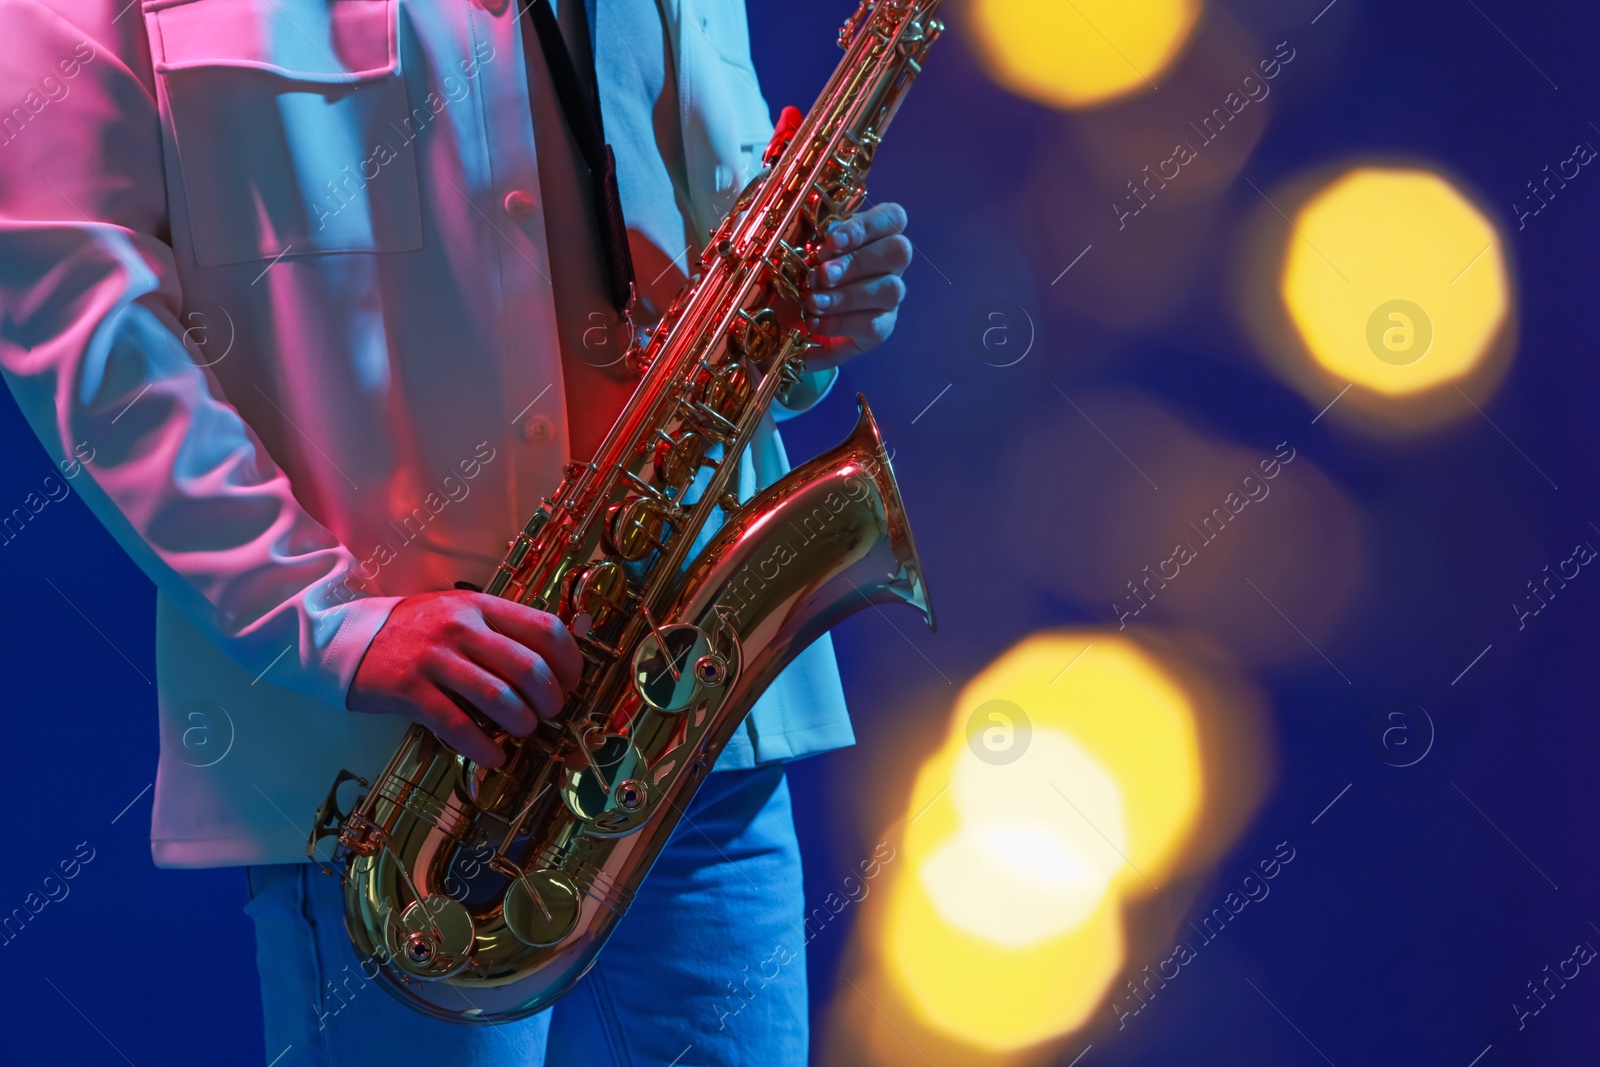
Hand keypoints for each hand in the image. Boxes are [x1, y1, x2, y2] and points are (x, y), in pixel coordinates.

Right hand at [348, 591, 584, 768]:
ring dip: (521, 722)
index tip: (571, 683)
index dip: (568, 661)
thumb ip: (500, 630)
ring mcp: (433, 657)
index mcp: (481, 606)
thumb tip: (553, 666)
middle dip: (549, 698)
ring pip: (498, 696)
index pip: (544, 628)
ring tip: (523, 730)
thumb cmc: (417, 632)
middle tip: (549, 713)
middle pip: (527, 667)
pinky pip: (457, 724)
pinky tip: (493, 756)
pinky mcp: (409, 690)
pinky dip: (483, 747)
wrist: (349, 641)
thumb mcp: (460, 614)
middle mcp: (460, 627)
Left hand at [805, 202, 913, 367]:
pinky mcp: (883, 325)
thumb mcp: (804, 251)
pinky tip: (815, 324)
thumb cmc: (802, 271)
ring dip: (848, 297)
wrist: (792, 315)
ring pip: (890, 290)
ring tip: (814, 303)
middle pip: (898, 252)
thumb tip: (823, 250)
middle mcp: (891, 262)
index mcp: (877, 232)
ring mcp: (891, 295)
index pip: (893, 216)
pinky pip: (873, 325)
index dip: (866, 226)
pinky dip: (839, 325)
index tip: (831, 241)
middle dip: (857, 263)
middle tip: (823, 275)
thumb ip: (816, 244)